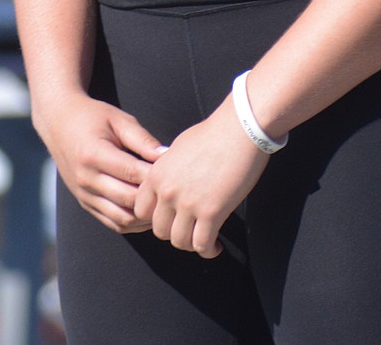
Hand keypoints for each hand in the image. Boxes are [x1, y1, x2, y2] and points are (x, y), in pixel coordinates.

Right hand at [40, 92, 165, 232]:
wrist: (59, 123)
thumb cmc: (93, 117)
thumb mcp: (118, 120)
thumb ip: (142, 139)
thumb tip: (166, 156)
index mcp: (94, 155)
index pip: (132, 173)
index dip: (156, 176)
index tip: (177, 172)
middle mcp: (86, 179)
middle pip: (128, 199)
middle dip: (154, 198)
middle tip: (176, 192)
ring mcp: (84, 195)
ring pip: (121, 218)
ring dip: (145, 216)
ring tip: (166, 205)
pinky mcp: (85, 203)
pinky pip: (112, 223)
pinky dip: (133, 222)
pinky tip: (149, 212)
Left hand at [133, 95, 268, 257]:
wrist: (239, 129)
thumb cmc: (214, 133)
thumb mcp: (179, 148)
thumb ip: (168, 170)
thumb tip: (170, 182)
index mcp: (157, 175)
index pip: (141, 210)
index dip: (155, 217)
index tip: (169, 218)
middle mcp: (168, 192)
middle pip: (160, 230)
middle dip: (174, 232)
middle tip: (189, 229)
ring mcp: (189, 204)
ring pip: (180, 242)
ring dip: (191, 244)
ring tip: (203, 240)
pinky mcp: (211, 212)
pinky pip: (202, 244)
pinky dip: (208, 250)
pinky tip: (215, 247)